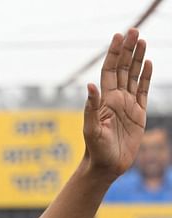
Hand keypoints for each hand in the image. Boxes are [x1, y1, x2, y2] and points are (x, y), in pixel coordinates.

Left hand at [83, 28, 151, 178]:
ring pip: (134, 76)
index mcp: (103, 100)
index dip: (114, 54)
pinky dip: (146, 76)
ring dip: (137, 58)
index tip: (118, 37)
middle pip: (123, 68)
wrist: (107, 166)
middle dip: (127, 50)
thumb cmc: (95, 150)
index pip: (109, 71)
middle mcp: (115, 99)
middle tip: (133, 31)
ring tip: (142, 40)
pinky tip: (148, 63)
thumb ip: (91, 107)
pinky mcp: (138, 113)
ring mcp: (127, 105)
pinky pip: (143, 90)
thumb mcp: (91, 129)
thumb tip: (90, 85)